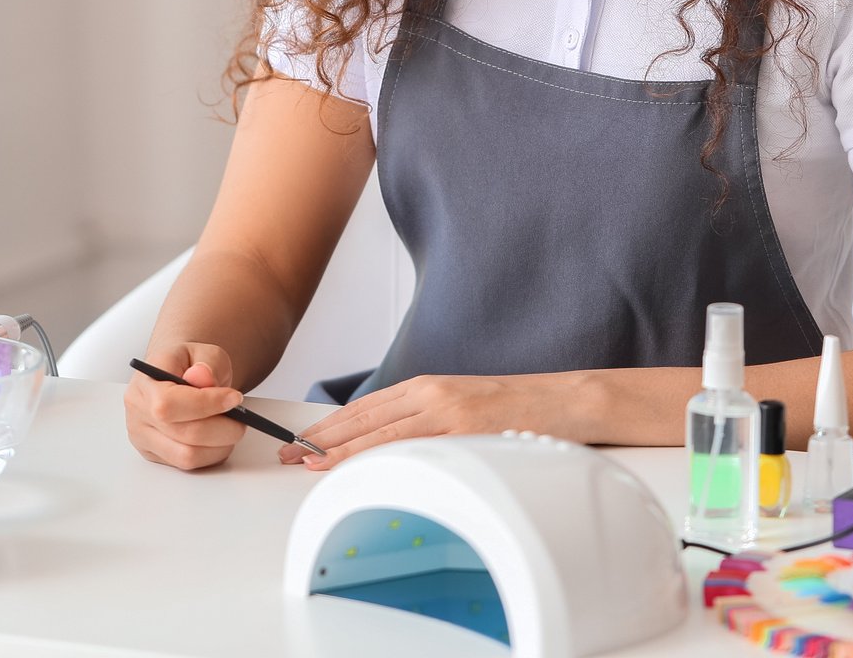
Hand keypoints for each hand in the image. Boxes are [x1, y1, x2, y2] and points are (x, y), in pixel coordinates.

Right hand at [124, 342, 245, 470]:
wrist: (176, 375)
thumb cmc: (189, 365)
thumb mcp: (204, 351)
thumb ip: (208, 362)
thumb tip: (203, 377)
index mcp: (145, 380)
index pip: (169, 403)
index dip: (206, 404)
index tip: (235, 398)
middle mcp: (138, 410)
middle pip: (183, 433)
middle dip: (222, 428)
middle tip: (241, 418)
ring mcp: (142, 435)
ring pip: (187, 456)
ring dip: (219, 445)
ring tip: (230, 428)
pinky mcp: (153, 453)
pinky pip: (188, 465)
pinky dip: (211, 454)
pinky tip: (218, 438)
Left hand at [280, 372, 577, 468]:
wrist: (568, 400)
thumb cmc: (519, 409)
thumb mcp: (464, 408)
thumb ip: (430, 423)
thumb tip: (395, 449)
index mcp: (428, 386)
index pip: (366, 408)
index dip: (329, 426)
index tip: (300, 441)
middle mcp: (431, 392)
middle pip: (362, 417)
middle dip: (319, 437)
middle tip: (285, 455)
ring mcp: (447, 408)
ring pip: (378, 430)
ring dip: (336, 448)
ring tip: (304, 463)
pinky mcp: (465, 427)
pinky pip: (410, 444)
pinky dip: (375, 454)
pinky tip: (354, 465)